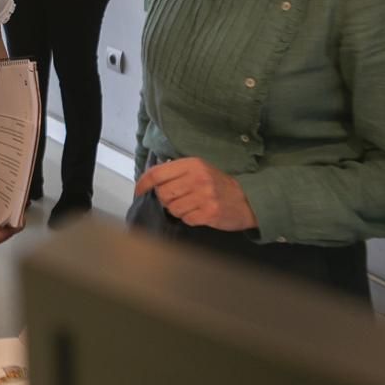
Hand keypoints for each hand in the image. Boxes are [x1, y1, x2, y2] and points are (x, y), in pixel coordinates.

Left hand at [133, 158, 256, 230]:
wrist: (247, 200)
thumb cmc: (218, 184)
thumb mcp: (199, 169)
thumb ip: (177, 171)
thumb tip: (150, 178)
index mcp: (192, 164)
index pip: (157, 173)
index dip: (143, 183)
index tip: (138, 191)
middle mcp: (198, 178)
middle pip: (163, 193)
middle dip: (165, 199)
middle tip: (177, 198)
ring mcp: (204, 197)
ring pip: (172, 208)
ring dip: (177, 210)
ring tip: (190, 206)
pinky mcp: (209, 213)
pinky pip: (185, 219)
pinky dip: (188, 218)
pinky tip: (198, 213)